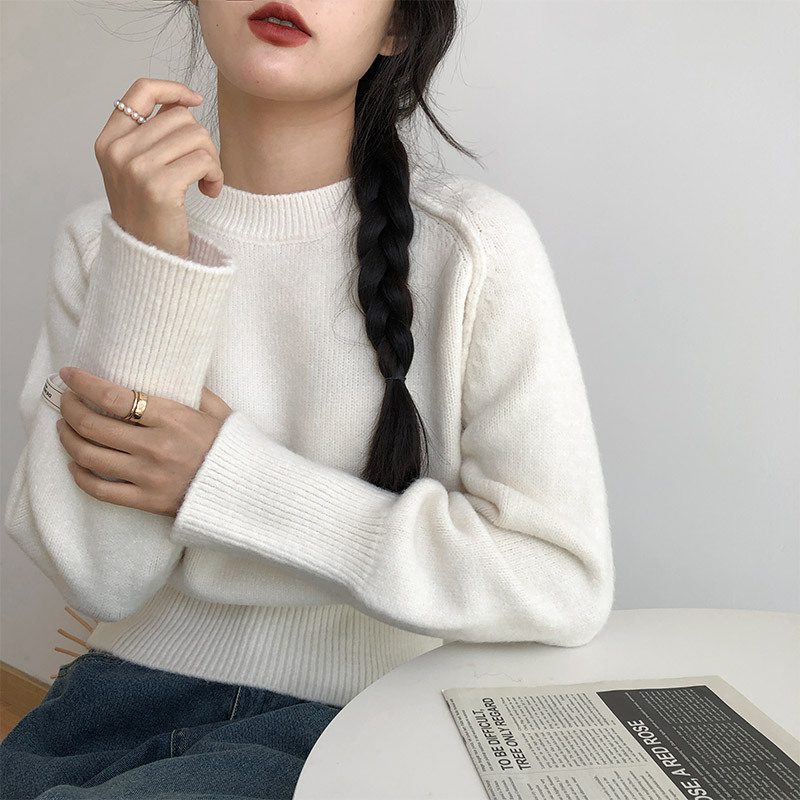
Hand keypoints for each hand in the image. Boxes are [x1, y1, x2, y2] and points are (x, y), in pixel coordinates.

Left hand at [56, 366, 232, 517]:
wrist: (247, 492)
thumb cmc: (233, 447)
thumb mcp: (219, 410)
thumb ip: (194, 390)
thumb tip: (169, 372)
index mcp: (173, 419)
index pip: (114, 397)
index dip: (84, 384)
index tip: (69, 375)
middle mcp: (156, 447)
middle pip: (93, 425)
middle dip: (70, 408)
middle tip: (66, 400)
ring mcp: (149, 477)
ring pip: (89, 456)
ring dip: (69, 438)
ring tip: (65, 427)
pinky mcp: (147, 501)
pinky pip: (100, 490)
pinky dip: (80, 475)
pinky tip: (75, 464)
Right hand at [94, 77, 223, 257]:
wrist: (147, 261)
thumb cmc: (150, 216)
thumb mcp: (137, 171)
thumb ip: (150, 137)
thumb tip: (182, 103)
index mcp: (108, 142)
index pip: (140, 91)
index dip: (172, 89)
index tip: (195, 100)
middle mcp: (118, 151)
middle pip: (180, 117)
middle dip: (202, 141)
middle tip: (203, 169)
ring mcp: (136, 168)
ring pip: (197, 136)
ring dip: (212, 161)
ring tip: (206, 183)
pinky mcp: (159, 186)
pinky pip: (204, 160)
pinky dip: (216, 175)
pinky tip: (210, 192)